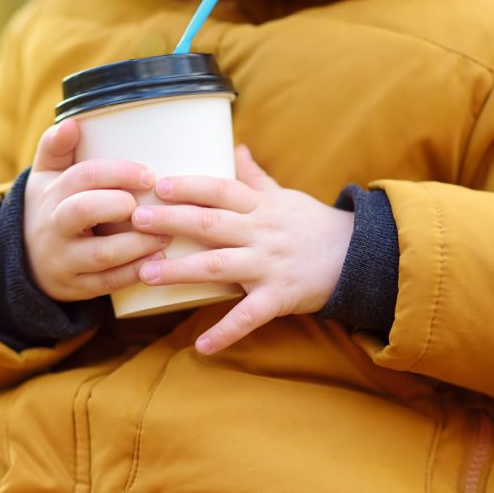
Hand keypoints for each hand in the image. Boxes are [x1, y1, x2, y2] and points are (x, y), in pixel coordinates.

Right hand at [23, 119, 169, 301]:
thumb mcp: (44, 176)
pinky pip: (107, 283)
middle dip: (119, 205)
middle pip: (82, 211)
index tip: (148, 175)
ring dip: (137, 243)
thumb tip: (72, 122)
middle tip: (151, 204)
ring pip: (101, 253)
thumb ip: (56, 147)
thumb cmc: (49, 207)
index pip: (82, 176)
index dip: (117, 173)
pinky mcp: (77, 287)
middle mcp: (54, 226)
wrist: (26, 259)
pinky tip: (158, 261)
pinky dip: (134, 273)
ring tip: (167, 234)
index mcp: (51, 193)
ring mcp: (64, 260)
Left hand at [131, 144, 353, 354]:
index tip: (158, 185)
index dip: (190, 186)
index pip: (220, 189)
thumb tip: (235, 147)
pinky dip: (225, 331)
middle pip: (211, 223)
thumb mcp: (284, 196)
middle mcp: (260, 232)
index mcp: (260, 206)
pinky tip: (201, 346)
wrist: (359, 256)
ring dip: (180, 270)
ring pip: (219, 266)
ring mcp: (269, 265)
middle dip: (172, 221)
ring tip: (145, 274)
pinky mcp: (279, 297)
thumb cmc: (312, 224)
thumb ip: (255, 176)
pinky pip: (249, 316)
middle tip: (135, 220)